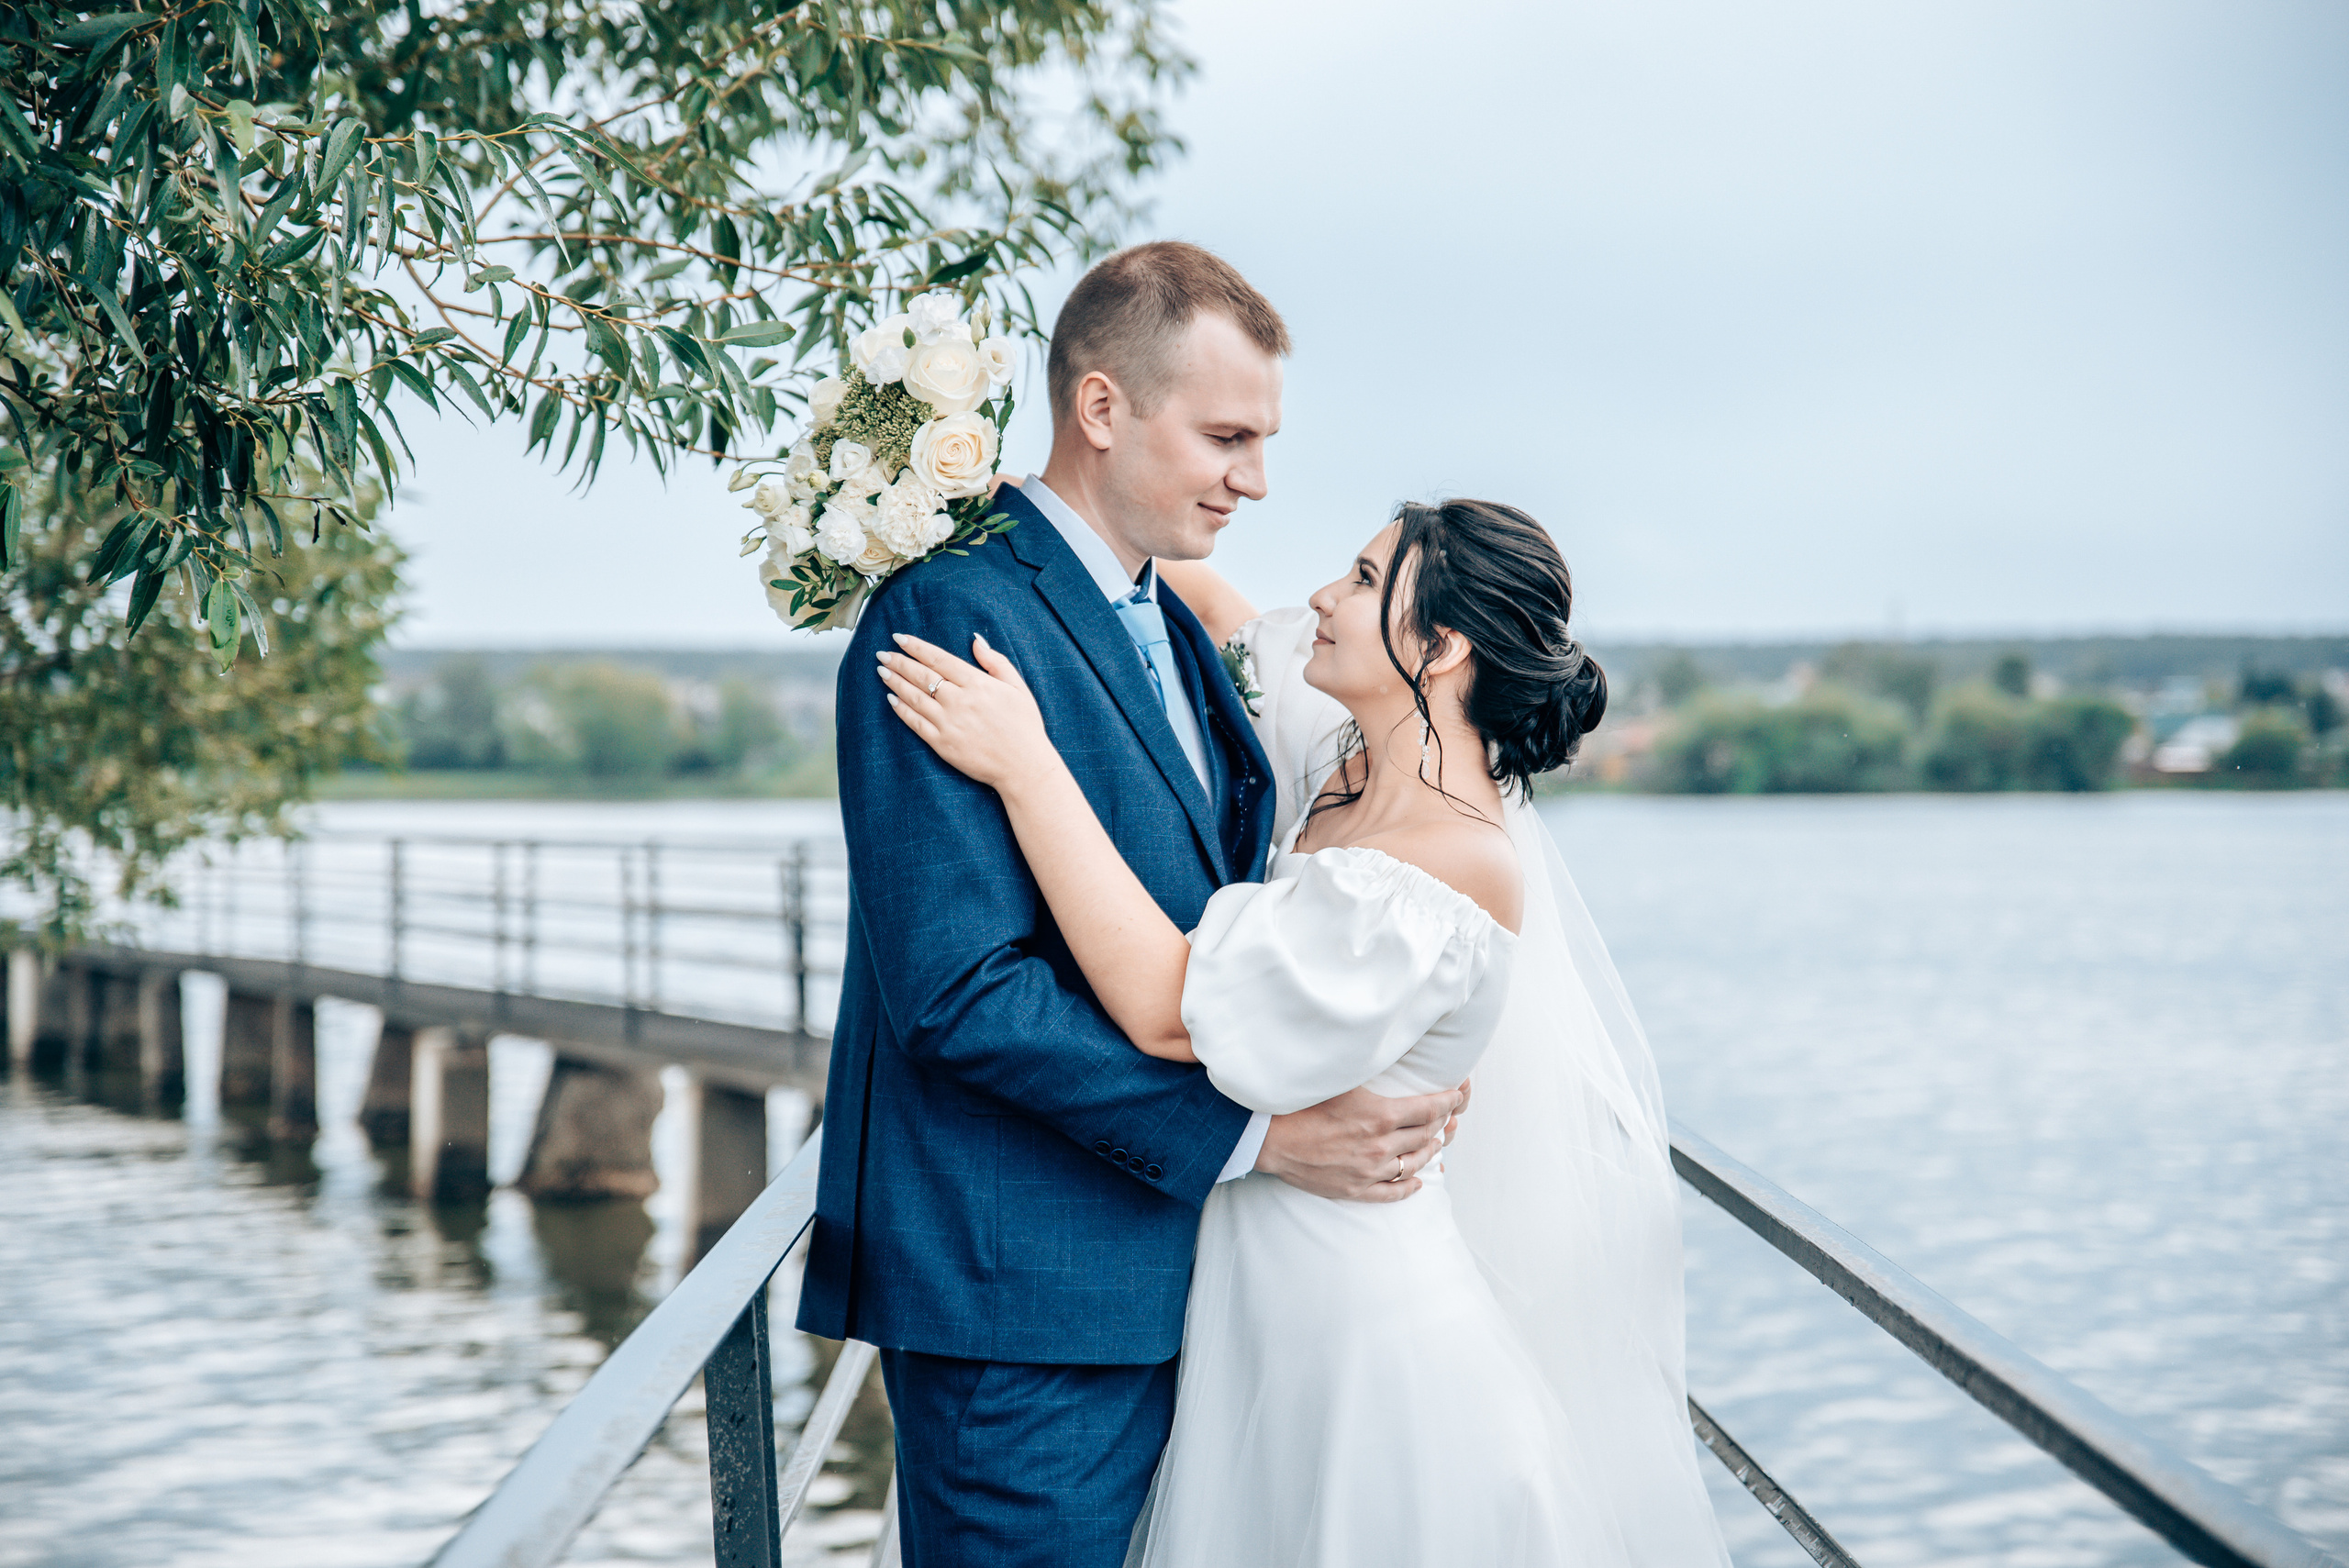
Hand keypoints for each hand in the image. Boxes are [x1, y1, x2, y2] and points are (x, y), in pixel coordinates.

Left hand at [877, 632, 1050, 790]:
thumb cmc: (1024, 726)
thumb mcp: (1018, 687)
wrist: (1023, 766)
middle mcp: (959, 701)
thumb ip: (996, 661)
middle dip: (899, 662)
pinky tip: (892, 699)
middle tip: (882, 654)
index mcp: (977, 683)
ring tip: (883, 671)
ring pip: (914, 697)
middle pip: (921, 675)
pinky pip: (915, 723)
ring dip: (895, 682)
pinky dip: (902, 710)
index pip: (939, 658)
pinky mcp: (942, 744)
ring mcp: (948, 723)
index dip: (916, 647)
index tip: (899, 638)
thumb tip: (976, 640)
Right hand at [1255, 1082, 1467, 1203]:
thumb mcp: (1343, 1080)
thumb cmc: (1302, 1103)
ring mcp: (1370, 1171)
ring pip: (1414, 1163)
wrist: (1271, 1138)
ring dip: (1430, 1151)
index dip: (1448, 1101)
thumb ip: (1373, 1073)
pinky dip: (1409, 1186)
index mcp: (1382, 1116)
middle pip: (1425, 1135)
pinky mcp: (1356, 1189)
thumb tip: (1390, 1054)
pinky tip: (1418, 1181)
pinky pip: (1393, 1192)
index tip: (1457, 1095)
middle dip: (1441, 1123)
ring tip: (1435, 1142)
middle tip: (1447, 1116)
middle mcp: (1382, 1146)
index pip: (1430, 1109)